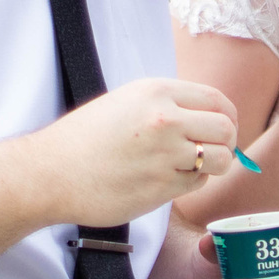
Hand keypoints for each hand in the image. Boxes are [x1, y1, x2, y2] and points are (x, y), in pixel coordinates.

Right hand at [21, 79, 238, 227]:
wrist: (50, 173)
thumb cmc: (83, 139)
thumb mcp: (125, 102)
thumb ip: (165, 104)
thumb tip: (206, 117)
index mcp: (156, 92)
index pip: (216, 100)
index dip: (228, 116)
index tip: (223, 128)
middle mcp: (165, 119)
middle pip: (226, 128)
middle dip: (227, 142)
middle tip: (214, 151)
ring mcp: (165, 154)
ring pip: (219, 158)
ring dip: (214, 164)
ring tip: (193, 166)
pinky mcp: (161, 186)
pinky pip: (197, 182)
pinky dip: (192, 182)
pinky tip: (169, 179)